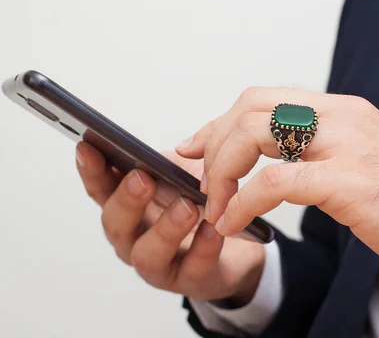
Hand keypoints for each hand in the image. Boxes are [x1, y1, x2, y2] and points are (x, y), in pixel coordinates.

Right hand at [75, 142, 264, 304]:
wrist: (242, 239)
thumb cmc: (206, 201)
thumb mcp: (190, 171)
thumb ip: (173, 160)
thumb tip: (162, 153)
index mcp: (129, 207)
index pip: (101, 189)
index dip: (91, 170)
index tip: (87, 147)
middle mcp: (135, 238)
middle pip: (116, 225)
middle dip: (126, 200)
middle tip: (142, 178)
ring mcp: (161, 264)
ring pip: (148, 255)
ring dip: (165, 229)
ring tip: (186, 206)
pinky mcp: (192, 281)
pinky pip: (194, 267)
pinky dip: (204, 246)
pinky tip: (213, 229)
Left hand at [176, 87, 378, 313]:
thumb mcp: (365, 163)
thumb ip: (325, 153)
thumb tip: (278, 162)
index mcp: (344, 111)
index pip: (264, 98)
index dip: (219, 122)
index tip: (194, 148)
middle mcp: (343, 117)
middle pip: (251, 107)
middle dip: (213, 145)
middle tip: (201, 184)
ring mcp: (347, 146)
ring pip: (255, 133)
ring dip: (221, 172)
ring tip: (215, 207)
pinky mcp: (349, 182)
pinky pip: (273, 182)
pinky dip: (242, 202)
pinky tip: (235, 223)